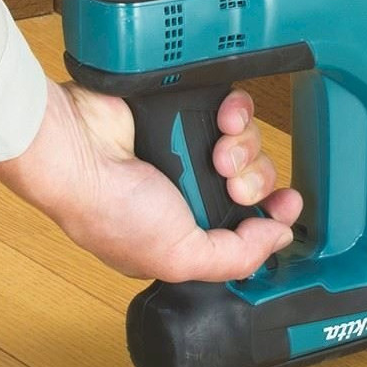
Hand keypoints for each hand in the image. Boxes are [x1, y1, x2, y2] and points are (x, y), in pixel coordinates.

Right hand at [0, 79, 301, 282]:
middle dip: (255, 182)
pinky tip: (222, 120)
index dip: (273, 216)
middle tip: (232, 184)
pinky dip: (237, 113)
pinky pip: (237, 109)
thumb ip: (236, 257)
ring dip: (245, 148)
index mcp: (188, 232)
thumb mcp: (178, 256)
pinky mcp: (190, 110)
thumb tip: (279, 239)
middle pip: (256, 182)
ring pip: (251, 144)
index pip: (249, 226)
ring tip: (218, 153)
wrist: (79, 148)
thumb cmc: (110, 208)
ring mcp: (191, 147)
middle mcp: (192, 190)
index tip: (287, 206)